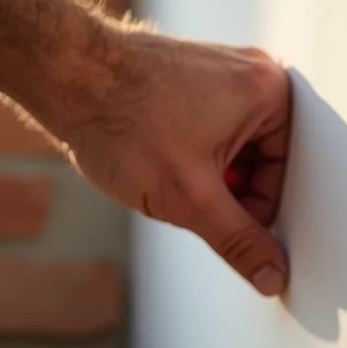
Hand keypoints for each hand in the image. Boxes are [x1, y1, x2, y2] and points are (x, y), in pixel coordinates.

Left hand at [57, 30, 291, 296]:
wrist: (63, 74)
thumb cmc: (121, 120)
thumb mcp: (190, 198)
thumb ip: (238, 242)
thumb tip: (272, 276)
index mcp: (271, 92)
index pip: (283, 177)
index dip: (251, 213)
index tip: (217, 224)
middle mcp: (252, 73)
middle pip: (259, 163)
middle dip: (223, 190)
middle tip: (182, 196)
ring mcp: (221, 71)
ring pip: (230, 151)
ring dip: (202, 175)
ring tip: (162, 173)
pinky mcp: (192, 76)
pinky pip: (208, 130)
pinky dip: (186, 154)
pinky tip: (153, 158)